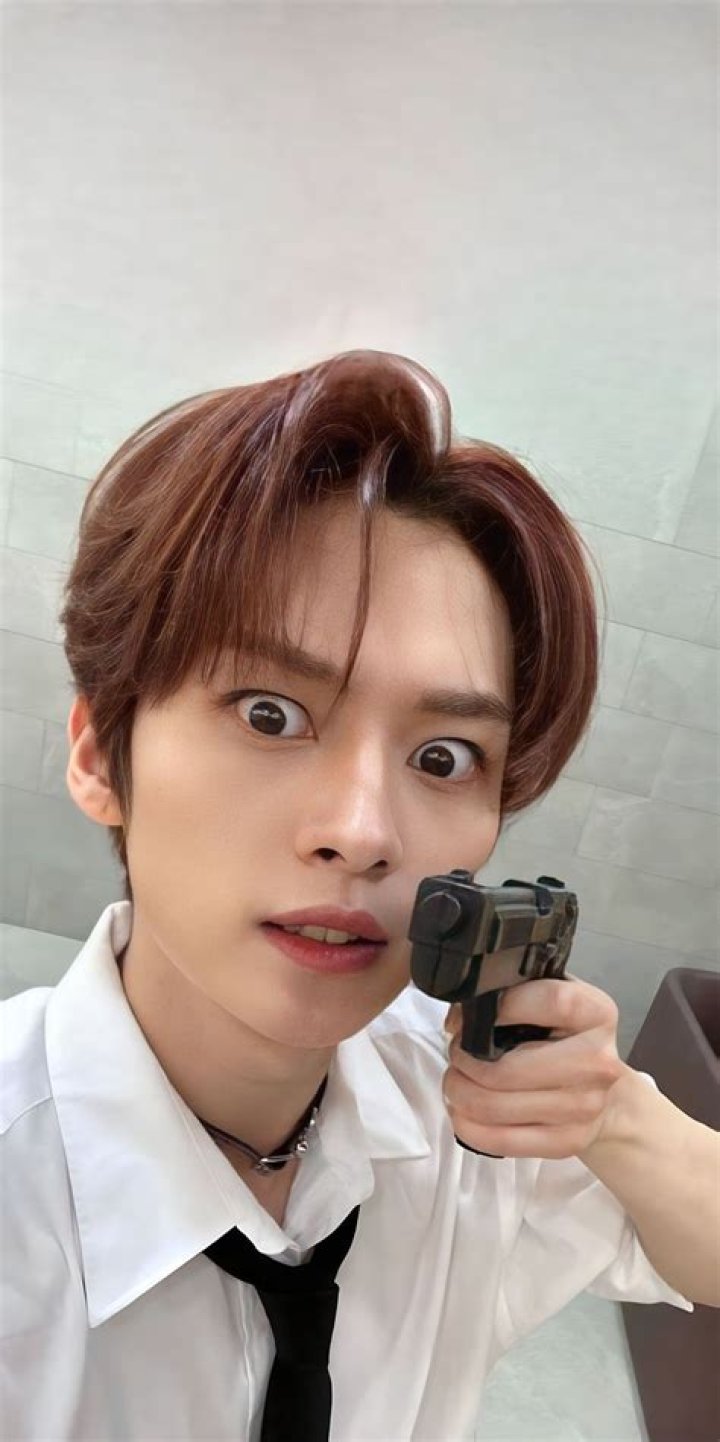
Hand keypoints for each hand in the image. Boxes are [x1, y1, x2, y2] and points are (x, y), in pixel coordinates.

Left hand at [441, 976, 625, 1159]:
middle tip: (456, 1053)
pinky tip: (463, 1109)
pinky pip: (499, 1140)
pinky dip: (467, 1124)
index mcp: (596, 1014)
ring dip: (459, 1091)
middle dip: (463, 1060)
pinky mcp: (567, 1142)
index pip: (551, 1002)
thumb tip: (462, 1014)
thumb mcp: (553, 1002)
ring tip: (457, 1079)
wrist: (609, 1097)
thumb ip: (516, 993)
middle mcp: (598, 1062)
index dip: (502, 1006)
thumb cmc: (566, 1039)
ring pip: (494, 1106)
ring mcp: (584, 1107)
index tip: (467, 1017)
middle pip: (507, 1069)